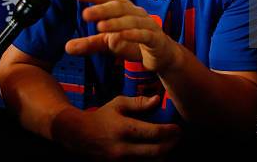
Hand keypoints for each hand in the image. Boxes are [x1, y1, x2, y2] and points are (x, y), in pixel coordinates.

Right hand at [51, 95, 179, 159]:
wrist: (78, 135)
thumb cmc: (101, 117)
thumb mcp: (118, 104)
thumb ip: (139, 103)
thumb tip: (157, 100)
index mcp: (124, 129)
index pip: (155, 133)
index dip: (170, 131)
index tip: (177, 128)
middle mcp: (123, 148)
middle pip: (157, 152)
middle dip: (171, 144)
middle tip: (177, 137)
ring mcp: (120, 161)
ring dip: (163, 155)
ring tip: (167, 144)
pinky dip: (151, 160)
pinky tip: (155, 152)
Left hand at [66, 0, 180, 72]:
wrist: (162, 55)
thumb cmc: (134, 43)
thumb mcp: (109, 43)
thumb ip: (90, 43)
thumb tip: (67, 47)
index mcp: (123, 9)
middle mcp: (135, 13)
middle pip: (119, 7)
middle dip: (102, 9)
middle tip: (86, 14)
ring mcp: (147, 24)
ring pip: (131, 20)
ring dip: (115, 23)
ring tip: (100, 28)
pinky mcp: (155, 38)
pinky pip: (144, 35)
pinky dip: (133, 35)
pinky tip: (120, 37)